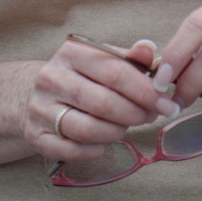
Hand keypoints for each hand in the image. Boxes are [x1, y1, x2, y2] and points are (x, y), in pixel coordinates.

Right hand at [24, 37, 180, 163]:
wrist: (35, 94)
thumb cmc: (82, 77)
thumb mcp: (103, 60)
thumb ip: (130, 58)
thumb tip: (149, 50)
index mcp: (72, 53)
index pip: (115, 72)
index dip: (145, 90)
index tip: (166, 102)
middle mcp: (51, 78)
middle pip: (103, 102)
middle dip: (134, 113)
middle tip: (150, 117)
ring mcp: (40, 108)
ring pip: (87, 129)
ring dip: (116, 132)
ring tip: (125, 128)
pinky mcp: (35, 135)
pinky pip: (71, 150)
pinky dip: (94, 150)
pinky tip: (104, 143)